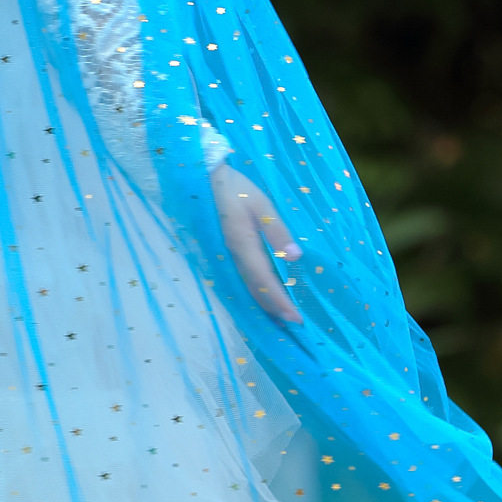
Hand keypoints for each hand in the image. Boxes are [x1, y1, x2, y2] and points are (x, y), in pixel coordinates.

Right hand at [209, 161, 303, 323]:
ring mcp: (228, 253)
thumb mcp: (262, 204)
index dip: (280, 300)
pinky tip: (264, 293)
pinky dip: (256, 290)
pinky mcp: (227, 249)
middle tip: (295, 324)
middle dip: (275, 308)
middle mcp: (234, 255)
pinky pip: (243, 276)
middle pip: (255, 289)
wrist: (205, 177)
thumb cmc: (235, 188)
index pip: (264, 280)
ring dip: (265, 302)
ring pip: (248, 285)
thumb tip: (296, 257)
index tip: (296, 318)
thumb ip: (277, 231)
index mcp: (243, 244)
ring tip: (281, 317)